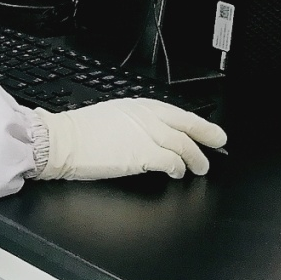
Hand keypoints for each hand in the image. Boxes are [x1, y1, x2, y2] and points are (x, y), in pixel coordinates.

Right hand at [30, 98, 226, 180]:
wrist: (62, 141)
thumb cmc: (79, 133)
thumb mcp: (110, 117)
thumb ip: (132, 122)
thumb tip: (148, 135)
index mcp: (135, 106)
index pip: (174, 112)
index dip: (195, 121)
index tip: (206, 129)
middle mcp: (144, 117)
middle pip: (186, 125)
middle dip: (206, 134)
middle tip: (218, 142)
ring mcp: (145, 135)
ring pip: (183, 146)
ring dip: (195, 158)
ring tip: (199, 167)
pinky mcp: (143, 155)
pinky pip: (170, 162)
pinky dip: (177, 168)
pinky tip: (177, 173)